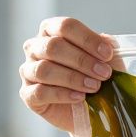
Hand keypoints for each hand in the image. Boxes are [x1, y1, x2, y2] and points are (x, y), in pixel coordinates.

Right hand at [18, 17, 117, 132]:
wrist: (89, 110)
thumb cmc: (94, 77)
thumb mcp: (104, 59)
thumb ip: (105, 47)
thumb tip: (106, 41)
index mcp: (51, 31)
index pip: (65, 26)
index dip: (87, 39)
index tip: (107, 54)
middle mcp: (35, 48)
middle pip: (53, 46)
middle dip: (82, 60)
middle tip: (104, 74)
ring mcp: (28, 71)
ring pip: (44, 69)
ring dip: (73, 78)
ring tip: (94, 87)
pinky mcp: (27, 94)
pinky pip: (39, 92)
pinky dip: (62, 94)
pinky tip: (79, 97)